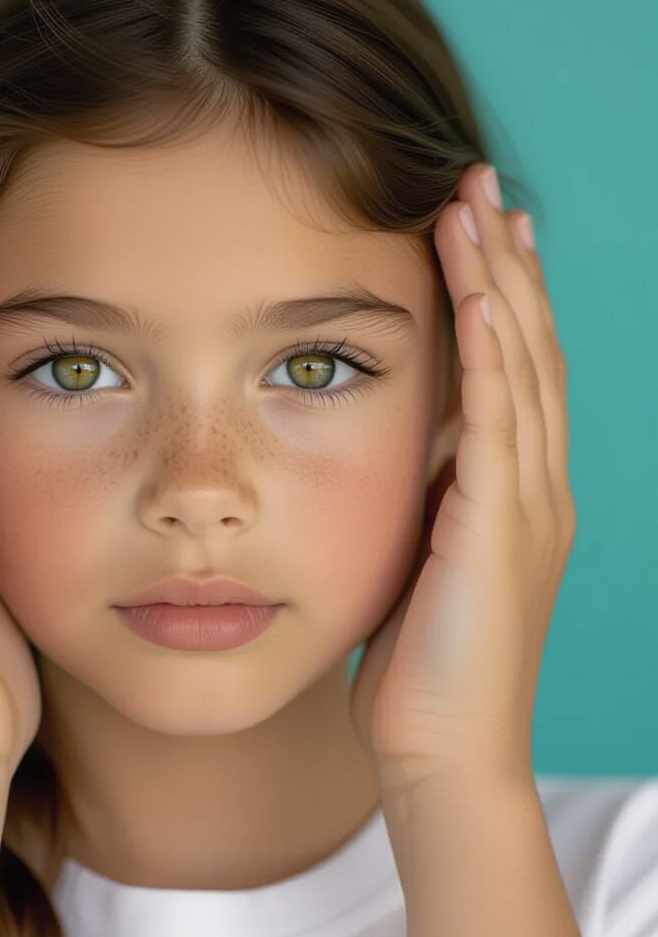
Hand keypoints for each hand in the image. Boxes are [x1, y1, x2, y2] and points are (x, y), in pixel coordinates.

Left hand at [349, 163, 575, 799]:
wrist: (441, 751)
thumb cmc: (420, 664)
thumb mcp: (420, 556)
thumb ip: (424, 495)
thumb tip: (399, 442)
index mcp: (515, 491)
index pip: (515, 368)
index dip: (503, 292)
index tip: (480, 227)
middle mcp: (536, 487)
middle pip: (529, 349)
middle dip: (506, 263)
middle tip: (482, 185)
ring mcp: (528, 508)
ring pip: (522, 371)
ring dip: (500, 285)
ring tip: (475, 209)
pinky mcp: (499, 533)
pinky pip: (498, 427)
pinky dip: (493, 358)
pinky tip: (481, 300)